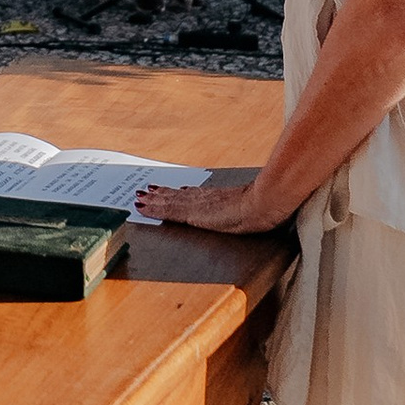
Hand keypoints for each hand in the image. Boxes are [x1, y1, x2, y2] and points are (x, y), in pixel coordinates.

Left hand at [132, 177, 280, 236]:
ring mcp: (197, 205)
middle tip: (144, 192)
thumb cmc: (265, 206)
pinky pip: (167, 211)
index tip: (167, 190)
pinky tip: (142, 208)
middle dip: (160, 194)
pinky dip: (153, 209)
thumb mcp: (254, 206)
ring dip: (153, 200)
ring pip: (169, 202)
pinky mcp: (192, 214)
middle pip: (177, 196)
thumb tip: (248, 207)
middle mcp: (204, 198)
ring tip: (139, 197)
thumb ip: (246, 205)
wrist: (263, 204)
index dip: (178, 193)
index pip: (193, 194)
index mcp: (218, 198)